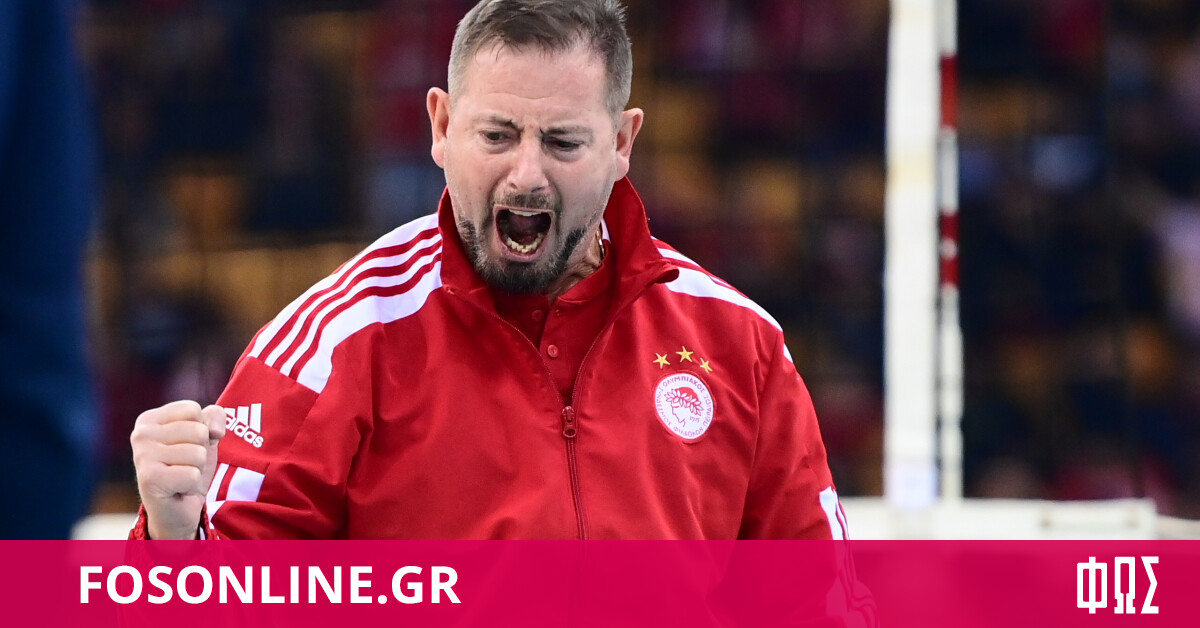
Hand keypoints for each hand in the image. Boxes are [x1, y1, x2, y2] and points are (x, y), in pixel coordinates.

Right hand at [130, 400, 225, 539]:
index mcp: (149, 419)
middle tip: (185, 465)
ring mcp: (142, 456)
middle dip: (201, 451)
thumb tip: (214, 430)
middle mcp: (140, 434)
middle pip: (198, 430)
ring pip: (198, 453)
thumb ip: (213, 417)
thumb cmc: (188, 466)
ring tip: (181, 476)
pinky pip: (192, 474)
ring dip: (197, 468)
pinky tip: (178, 489)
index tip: (187, 445)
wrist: (178, 508)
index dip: (202, 429)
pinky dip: (192, 485)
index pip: (192, 409)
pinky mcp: (149, 478)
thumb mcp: (206, 436)